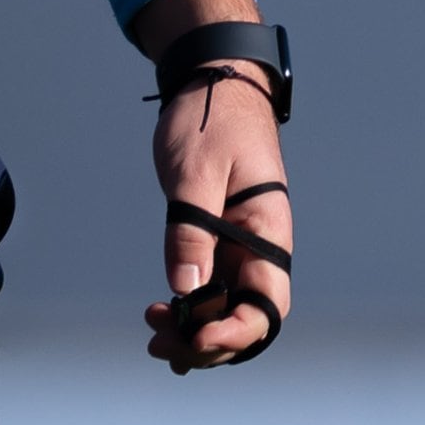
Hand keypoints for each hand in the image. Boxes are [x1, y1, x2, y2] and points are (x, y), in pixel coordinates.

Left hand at [142, 63, 291, 372]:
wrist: (212, 79)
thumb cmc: (211, 118)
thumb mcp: (196, 173)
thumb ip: (192, 231)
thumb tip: (186, 289)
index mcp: (267, 230)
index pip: (267, 303)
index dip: (236, 332)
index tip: (197, 337)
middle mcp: (259, 245)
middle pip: (246, 316)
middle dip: (208, 342)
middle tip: (162, 345)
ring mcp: (239, 242)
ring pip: (227, 306)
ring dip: (196, 331)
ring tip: (156, 338)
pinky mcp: (218, 235)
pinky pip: (212, 285)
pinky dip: (191, 307)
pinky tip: (165, 315)